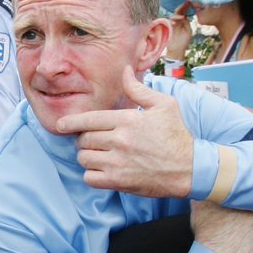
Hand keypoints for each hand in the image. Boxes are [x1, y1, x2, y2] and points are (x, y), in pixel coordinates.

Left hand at [55, 66, 194, 197]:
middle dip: (85, 140)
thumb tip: (124, 70)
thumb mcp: (164, 105)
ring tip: (100, 155)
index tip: (60, 125)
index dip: (69, 123)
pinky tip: (103, 170)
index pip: (88, 120)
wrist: (191, 168)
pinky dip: (92, 175)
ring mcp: (118, 162)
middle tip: (96, 141)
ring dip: (88, 157)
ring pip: (84, 158)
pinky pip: (89, 178)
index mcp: (127, 120)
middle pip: (83, 139)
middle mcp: (119, 140)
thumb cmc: (176, 135)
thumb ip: (138, 89)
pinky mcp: (119, 181)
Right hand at [166, 5, 192, 58]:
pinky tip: (180, 19)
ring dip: (179, 14)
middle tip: (187, 2)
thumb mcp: (188, 30)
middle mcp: (177, 21)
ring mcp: (172, 24)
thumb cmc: (183, 40)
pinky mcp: (168, 27)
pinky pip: (171, 21)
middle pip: (179, 11)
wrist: (177, 49)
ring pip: (174, 16)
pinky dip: (175, 20)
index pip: (184, 11)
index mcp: (183, 21)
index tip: (190, 1)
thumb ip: (186, 22)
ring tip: (183, 15)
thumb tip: (184, 16)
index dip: (186, 6)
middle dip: (182, 6)